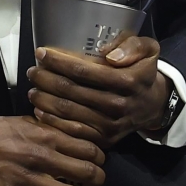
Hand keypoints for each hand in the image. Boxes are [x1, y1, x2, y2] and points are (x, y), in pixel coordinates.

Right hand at [0, 115, 104, 185]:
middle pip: (88, 172)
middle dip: (99, 179)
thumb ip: (45, 127)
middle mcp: (43, 159)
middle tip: (99, 182)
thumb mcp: (21, 121)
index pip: (87, 147)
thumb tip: (66, 132)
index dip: (98, 155)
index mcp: (44, 136)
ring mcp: (32, 183)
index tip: (99, 159)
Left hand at [26, 37, 169, 149]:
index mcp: (127, 81)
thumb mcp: (148, 49)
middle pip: (71, 91)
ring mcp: (110, 125)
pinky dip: (53, 122)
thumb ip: (132, 46)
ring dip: (45, 100)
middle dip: (46, 79)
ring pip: (68, 113)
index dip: (59, 61)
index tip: (41, 52)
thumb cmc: (143, 70)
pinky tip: (40, 111)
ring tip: (32, 89)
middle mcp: (117, 105)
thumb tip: (109, 55)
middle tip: (32, 71)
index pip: (84, 71)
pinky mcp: (104, 139)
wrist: (153, 104)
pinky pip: (73, 132)